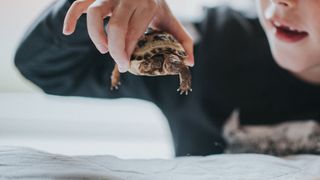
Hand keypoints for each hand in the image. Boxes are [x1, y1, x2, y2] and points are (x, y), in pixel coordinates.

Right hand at [63, 0, 193, 71]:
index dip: (127, 52)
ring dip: (95, 35)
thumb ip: (183, 40)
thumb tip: (189, 62)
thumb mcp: (171, 20)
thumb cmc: (155, 5)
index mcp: (147, 5)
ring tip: (102, 49)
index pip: (134, 33)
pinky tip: (66, 32)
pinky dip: (70, 17)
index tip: (125, 65)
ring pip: (95, 14)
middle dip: (115, 50)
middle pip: (116, 27)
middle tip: (119, 63)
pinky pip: (78, 4)